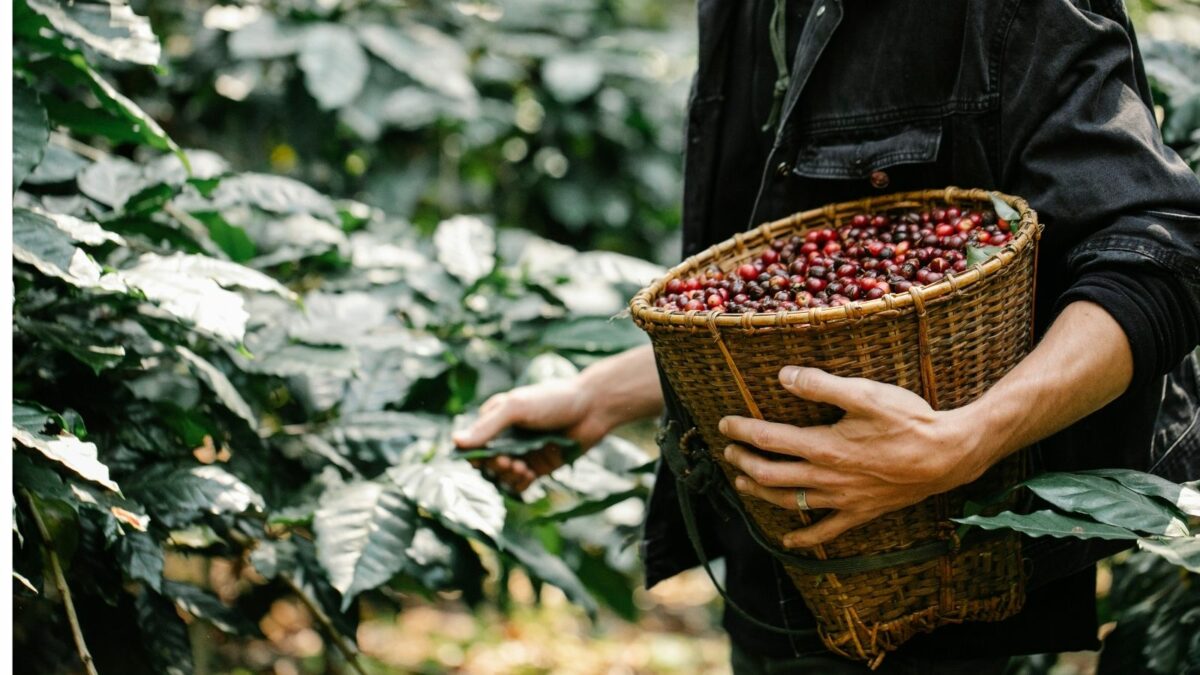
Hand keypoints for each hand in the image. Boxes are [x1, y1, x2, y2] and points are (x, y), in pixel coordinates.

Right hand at [452, 378, 609, 492]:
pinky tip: (529, 475)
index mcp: (496, 419)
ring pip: (503, 475)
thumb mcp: (516, 407)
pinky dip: (521, 484)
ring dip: (508, 476)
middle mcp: (508, 437)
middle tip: (509, 462)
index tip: (483, 458)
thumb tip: (455, 441)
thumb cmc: (553, 400)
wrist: (592, 408)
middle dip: (494, 466)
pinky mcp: (540, 466)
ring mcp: (524, 453)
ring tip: (522, 468)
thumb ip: (488, 426)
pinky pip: (522, 483)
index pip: (473, 443)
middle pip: (487, 463)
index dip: (474, 454)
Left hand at [721, 366, 994, 547]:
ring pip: (790, 502)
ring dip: (761, 493)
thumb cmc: (908, 420)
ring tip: (742, 484)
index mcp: (824, 446)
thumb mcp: (865, 393)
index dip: (742, 431)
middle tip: (728, 453)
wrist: (947, 455)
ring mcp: (843, 499)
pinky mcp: (861, 512)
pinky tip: (788, 540)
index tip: (724, 424)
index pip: (770, 439)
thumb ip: (821, 385)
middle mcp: (827, 477)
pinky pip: (826, 532)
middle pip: (771, 474)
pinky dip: (804, 538)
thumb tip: (783, 376)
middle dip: (744, 463)